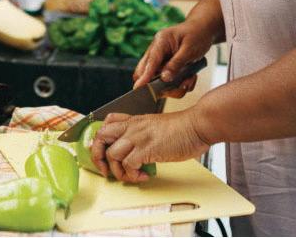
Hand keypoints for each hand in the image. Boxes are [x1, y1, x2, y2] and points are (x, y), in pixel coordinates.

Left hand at [90, 111, 209, 182]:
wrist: (197, 125)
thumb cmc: (183, 128)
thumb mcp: (156, 125)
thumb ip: (143, 134)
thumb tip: (136, 150)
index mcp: (135, 120)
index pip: (107, 122)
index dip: (100, 137)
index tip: (101, 151)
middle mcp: (133, 127)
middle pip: (100, 137)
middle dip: (98, 155)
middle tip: (106, 169)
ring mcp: (138, 137)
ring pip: (111, 154)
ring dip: (118, 171)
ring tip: (131, 176)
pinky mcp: (146, 149)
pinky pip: (128, 165)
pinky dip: (133, 175)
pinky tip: (144, 176)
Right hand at [132, 0, 222, 98]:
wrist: (204, 30)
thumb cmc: (197, 34)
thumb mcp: (189, 49)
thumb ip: (176, 63)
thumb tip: (164, 78)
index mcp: (161, 42)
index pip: (150, 61)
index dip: (144, 76)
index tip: (138, 88)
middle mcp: (157, 51)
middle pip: (147, 72)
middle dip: (161, 84)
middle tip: (179, 86)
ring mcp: (161, 59)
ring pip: (158, 80)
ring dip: (174, 86)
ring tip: (190, 79)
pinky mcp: (167, 66)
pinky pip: (168, 81)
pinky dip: (180, 84)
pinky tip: (191, 77)